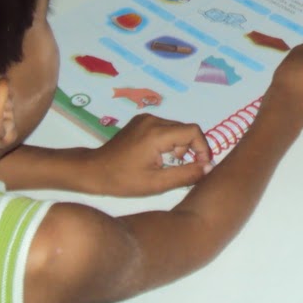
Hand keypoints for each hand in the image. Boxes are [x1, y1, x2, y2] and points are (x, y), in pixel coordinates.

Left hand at [85, 113, 213, 193]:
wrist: (93, 170)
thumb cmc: (123, 180)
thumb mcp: (156, 183)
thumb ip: (186, 175)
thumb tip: (209, 167)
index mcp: (157, 133)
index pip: (193, 132)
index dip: (202, 148)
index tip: (200, 166)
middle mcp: (153, 120)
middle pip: (185, 130)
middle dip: (188, 150)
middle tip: (179, 170)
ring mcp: (145, 118)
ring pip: (175, 129)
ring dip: (177, 146)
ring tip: (165, 165)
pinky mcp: (140, 121)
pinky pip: (164, 128)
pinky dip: (167, 141)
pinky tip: (156, 157)